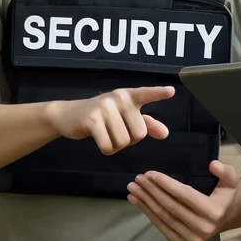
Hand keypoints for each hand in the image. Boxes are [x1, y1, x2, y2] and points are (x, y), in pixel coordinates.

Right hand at [46, 86, 172, 155]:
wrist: (68, 116)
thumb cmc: (102, 117)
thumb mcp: (125, 117)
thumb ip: (147, 124)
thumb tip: (165, 133)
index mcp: (129, 96)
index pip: (146, 94)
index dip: (158, 93)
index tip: (171, 91)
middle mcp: (118, 98)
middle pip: (139, 134)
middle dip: (129, 140)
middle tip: (114, 130)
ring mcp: (104, 107)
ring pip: (124, 142)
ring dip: (116, 146)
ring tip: (105, 134)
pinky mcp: (92, 119)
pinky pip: (108, 146)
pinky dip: (106, 149)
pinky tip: (99, 139)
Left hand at [127, 161, 239, 240]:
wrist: (224, 220)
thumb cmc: (223, 196)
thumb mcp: (230, 181)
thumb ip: (225, 171)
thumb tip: (212, 165)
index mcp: (214, 211)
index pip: (184, 195)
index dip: (165, 183)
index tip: (149, 173)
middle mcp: (203, 228)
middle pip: (170, 206)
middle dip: (151, 191)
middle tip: (138, 178)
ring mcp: (192, 240)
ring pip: (163, 217)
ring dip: (144, 202)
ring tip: (132, 188)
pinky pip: (161, 227)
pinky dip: (147, 213)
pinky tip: (136, 201)